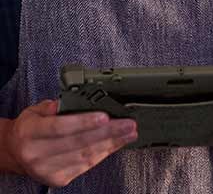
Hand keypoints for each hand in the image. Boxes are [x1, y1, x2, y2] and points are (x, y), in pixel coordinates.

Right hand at [4, 99, 136, 187]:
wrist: (15, 153)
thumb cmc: (29, 128)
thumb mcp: (34, 110)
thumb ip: (52, 105)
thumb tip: (72, 100)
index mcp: (30, 133)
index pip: (61, 127)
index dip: (85, 122)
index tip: (106, 116)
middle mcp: (38, 155)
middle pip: (79, 143)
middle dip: (108, 132)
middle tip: (128, 124)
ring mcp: (48, 170)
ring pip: (86, 156)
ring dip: (111, 143)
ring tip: (129, 133)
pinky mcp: (59, 179)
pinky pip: (86, 165)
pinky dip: (104, 153)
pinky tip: (116, 144)